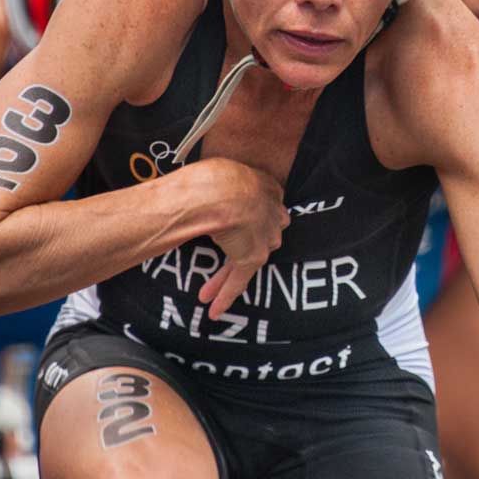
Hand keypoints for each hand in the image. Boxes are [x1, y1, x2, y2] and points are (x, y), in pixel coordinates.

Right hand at [191, 159, 289, 317]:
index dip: (251, 215)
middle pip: (263, 233)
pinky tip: (215, 310)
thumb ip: (228, 179)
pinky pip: (239, 280)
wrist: (219, 191)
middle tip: (226, 249)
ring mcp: (264, 237)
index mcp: (267, 187)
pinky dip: (226, 295)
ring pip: (246, 258)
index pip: (264, 206)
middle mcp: (272, 213)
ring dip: (224, 276)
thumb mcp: (225, 169)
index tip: (242, 221)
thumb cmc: (214, 175)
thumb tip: (210, 182)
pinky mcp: (252, 257)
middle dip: (244, 243)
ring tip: (206, 292)